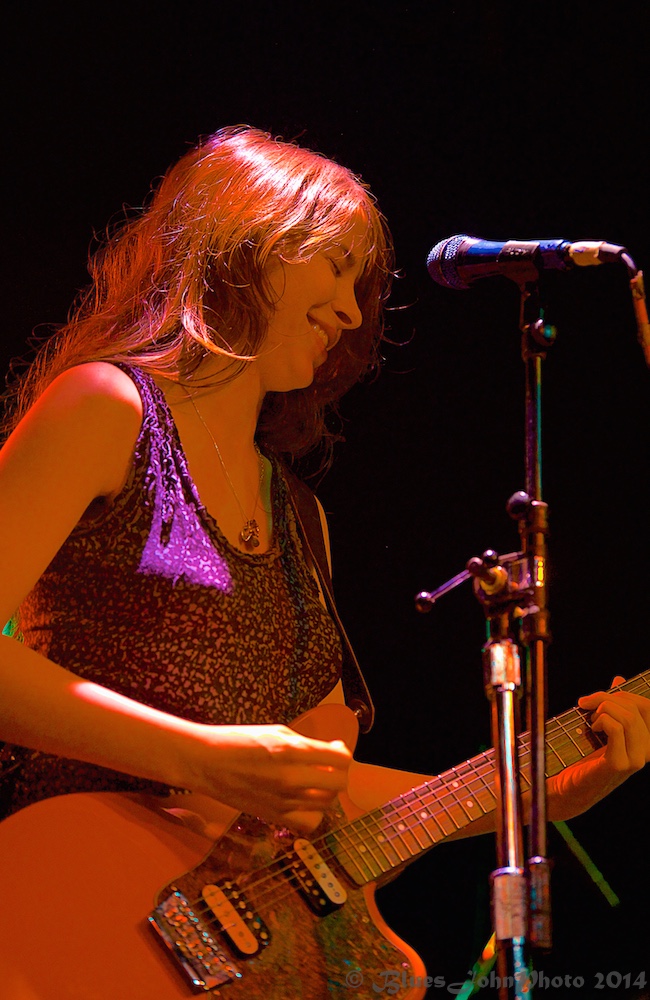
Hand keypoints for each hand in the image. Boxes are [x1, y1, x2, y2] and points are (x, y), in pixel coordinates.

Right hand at [186, 723, 351, 832]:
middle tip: (329, 765)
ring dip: (327, 790)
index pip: (341, 760)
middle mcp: (291, 779)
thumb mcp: (277, 732)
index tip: (335, 749)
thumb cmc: (239, 741)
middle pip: (339, 784)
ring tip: (315, 780)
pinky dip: (313, 812)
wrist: (206, 762)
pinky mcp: (274, 816)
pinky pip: (309, 822)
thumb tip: (331, 753)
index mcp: (291, 751)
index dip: (343, 753)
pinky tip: (304, 800)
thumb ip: (306, 744)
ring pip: (326, 803)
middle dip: (339, 772)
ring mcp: (283, 801)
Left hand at [549, 675, 649, 818]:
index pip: (647, 707)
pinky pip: (616, 728)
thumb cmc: (583, 758)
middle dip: (607, 697)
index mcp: (646, 742)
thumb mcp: (601, 727)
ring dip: (603, 709)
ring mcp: (635, 760)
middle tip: (586, 703)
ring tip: (590, 719)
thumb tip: (619, 680)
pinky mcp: (618, 764)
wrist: (568, 788)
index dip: (625, 693)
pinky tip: (591, 728)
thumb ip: (613, 706)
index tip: (602, 695)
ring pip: (627, 717)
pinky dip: (601, 720)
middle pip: (635, 708)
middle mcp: (646, 752)